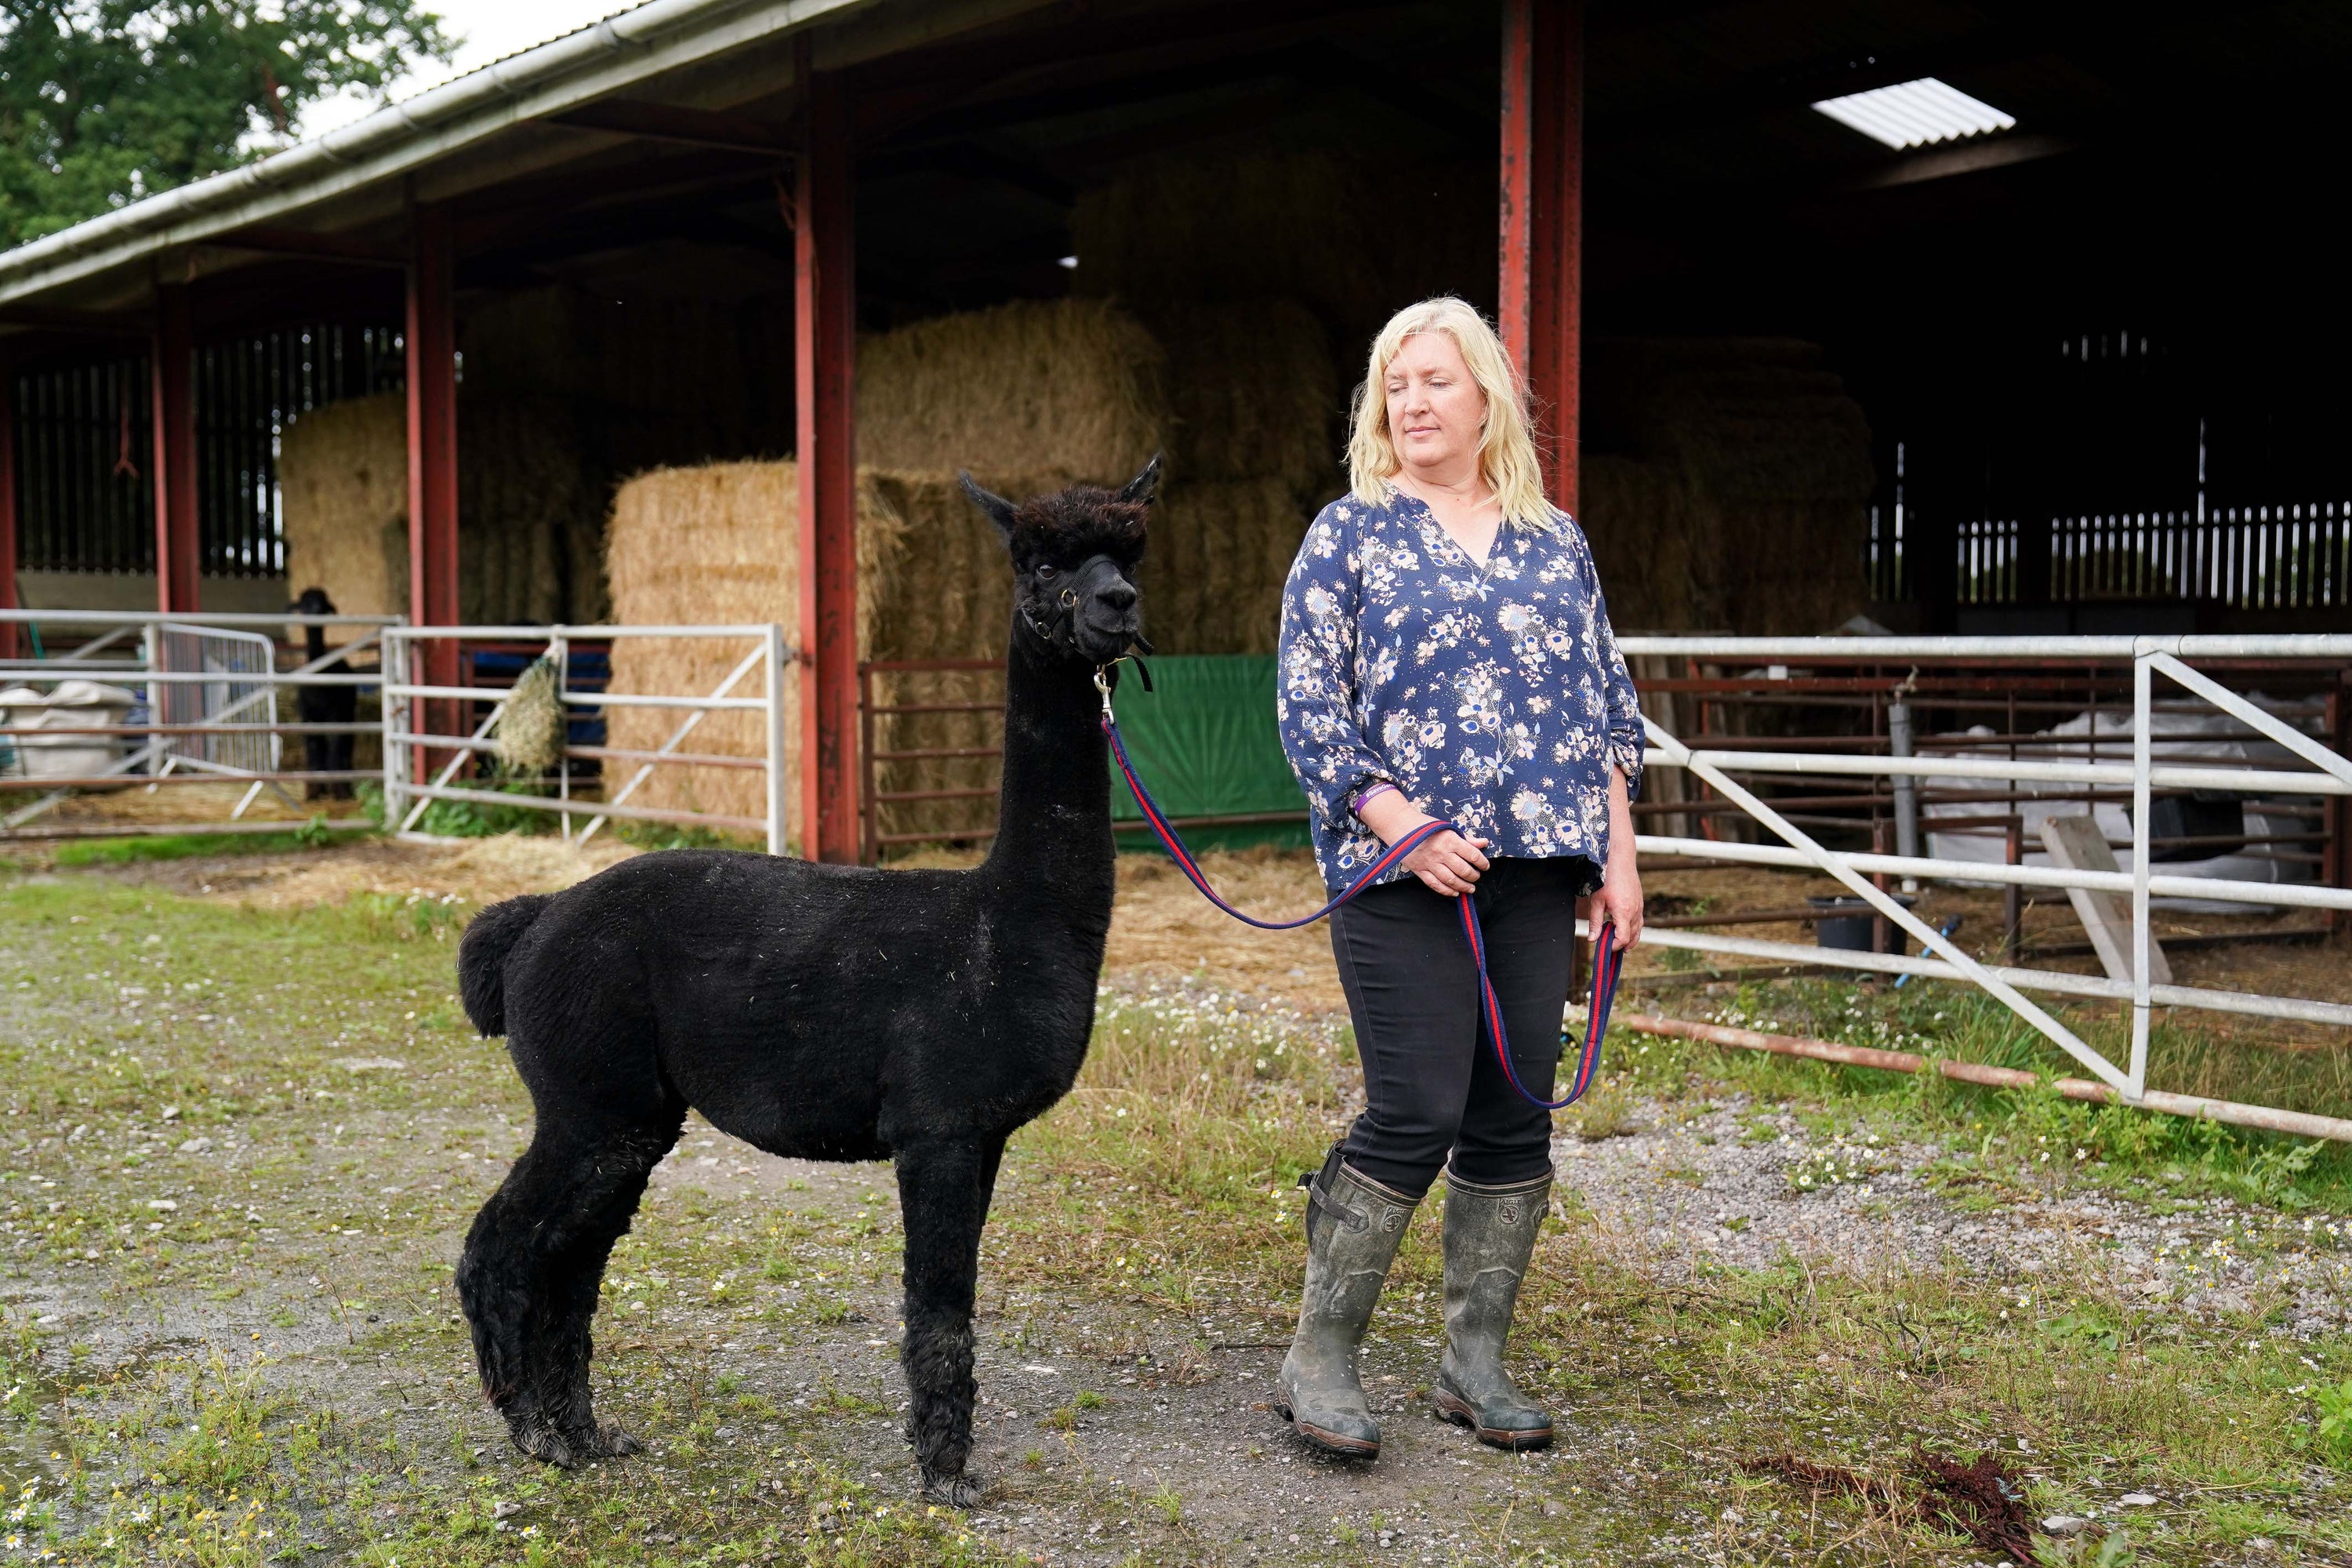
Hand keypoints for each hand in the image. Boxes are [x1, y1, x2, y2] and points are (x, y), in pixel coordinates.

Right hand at [1356, 789, 1488, 895]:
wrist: (1400, 826)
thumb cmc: (1425, 825)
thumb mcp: (1447, 828)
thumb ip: (1466, 838)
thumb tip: (1484, 843)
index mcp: (1449, 840)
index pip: (1472, 854)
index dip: (1482, 862)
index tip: (1485, 866)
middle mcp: (1440, 852)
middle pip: (1463, 870)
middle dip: (1473, 876)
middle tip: (1477, 877)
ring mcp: (1429, 863)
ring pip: (1451, 880)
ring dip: (1463, 886)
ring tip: (1470, 888)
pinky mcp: (1420, 870)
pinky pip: (1435, 885)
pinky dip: (1447, 891)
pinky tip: (1455, 892)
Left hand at [1587, 763, 1641, 950]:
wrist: (1620, 858)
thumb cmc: (1605, 877)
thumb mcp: (1597, 900)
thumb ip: (1596, 921)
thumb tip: (1593, 939)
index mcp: (1624, 912)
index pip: (1623, 938)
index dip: (1615, 946)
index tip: (1606, 948)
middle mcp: (1635, 911)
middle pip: (1633, 936)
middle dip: (1622, 945)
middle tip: (1611, 949)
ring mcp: (1639, 906)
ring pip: (1639, 929)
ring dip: (1630, 938)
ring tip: (1619, 945)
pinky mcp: (1640, 901)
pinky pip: (1640, 920)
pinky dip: (1634, 928)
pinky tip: (1625, 929)